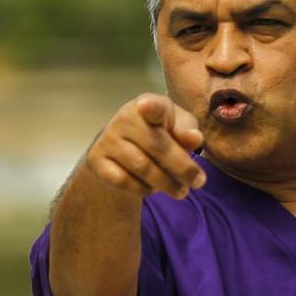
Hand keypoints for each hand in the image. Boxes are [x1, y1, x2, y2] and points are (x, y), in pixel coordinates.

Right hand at [82, 93, 205, 199]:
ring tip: (181, 191)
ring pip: (142, 167)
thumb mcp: (178, 128)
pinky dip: (142, 189)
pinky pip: (123, 181)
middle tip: (199, 182)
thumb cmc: (160, 134)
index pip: (152, 105)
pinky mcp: (96, 160)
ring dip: (166, 183)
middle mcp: (124, 118)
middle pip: (158, 145)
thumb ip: (187, 131)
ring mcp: (108, 139)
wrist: (122, 151)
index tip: (146, 106)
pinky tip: (152, 189)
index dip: (151, 107)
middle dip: (182, 167)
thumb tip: (194, 138)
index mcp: (149, 104)